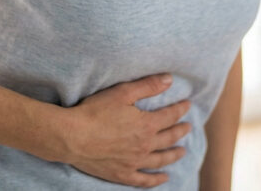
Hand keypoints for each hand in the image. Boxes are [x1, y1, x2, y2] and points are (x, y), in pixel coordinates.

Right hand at [62, 73, 191, 187]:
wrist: (71, 137)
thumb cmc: (94, 112)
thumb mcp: (122, 92)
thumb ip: (148, 86)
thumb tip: (169, 79)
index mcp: (146, 125)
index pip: (170, 116)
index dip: (180, 109)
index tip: (188, 104)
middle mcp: (145, 145)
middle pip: (169, 138)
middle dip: (180, 131)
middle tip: (188, 127)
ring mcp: (134, 162)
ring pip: (160, 160)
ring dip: (173, 155)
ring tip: (182, 151)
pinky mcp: (122, 174)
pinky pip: (144, 180)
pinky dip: (156, 180)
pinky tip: (163, 178)